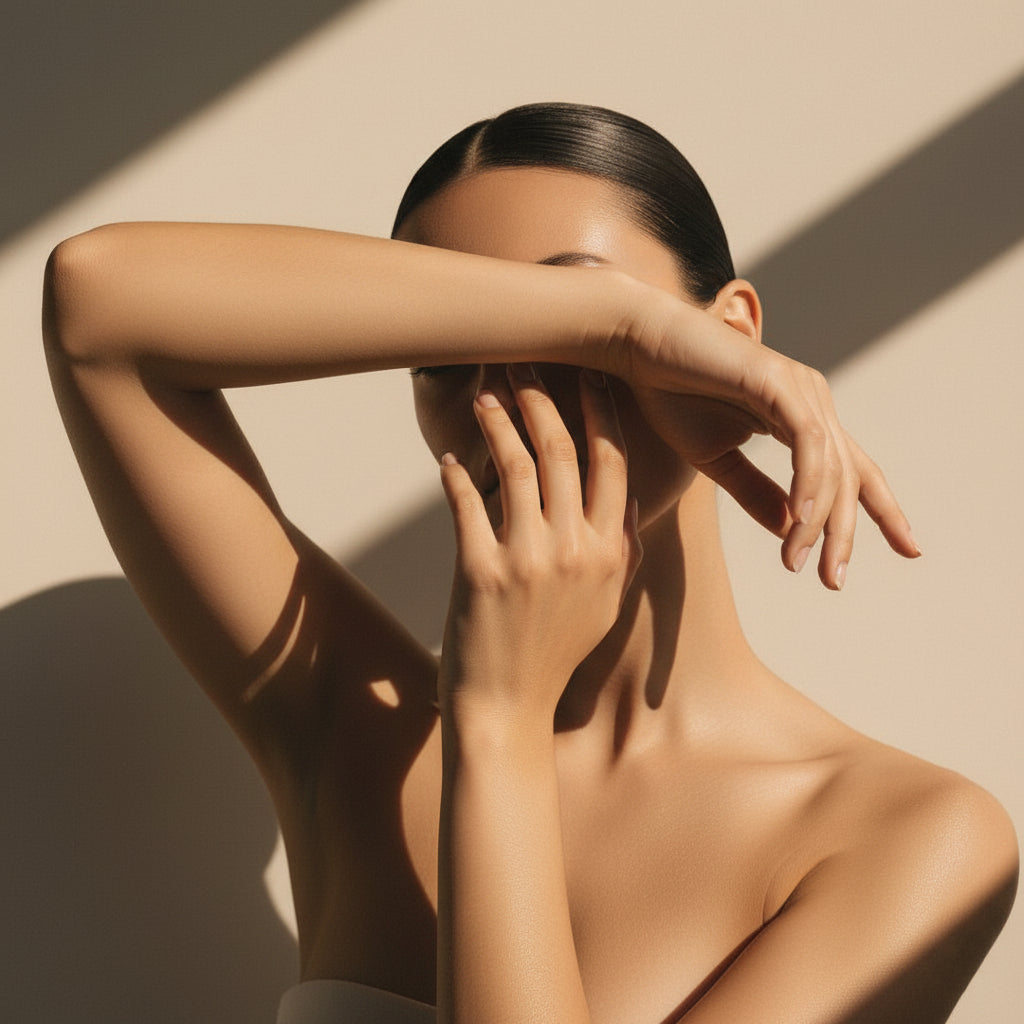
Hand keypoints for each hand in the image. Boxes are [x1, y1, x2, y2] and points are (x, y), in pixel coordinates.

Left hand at [437, 365, 641, 722]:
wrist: (508, 708)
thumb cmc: (555, 652)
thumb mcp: (603, 602)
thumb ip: (617, 549)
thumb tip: (624, 502)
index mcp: (611, 552)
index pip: (612, 464)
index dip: (598, 412)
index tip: (588, 375)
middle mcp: (576, 551)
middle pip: (563, 451)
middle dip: (544, 397)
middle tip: (525, 362)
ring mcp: (528, 560)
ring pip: (516, 466)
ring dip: (498, 421)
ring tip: (484, 392)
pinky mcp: (480, 571)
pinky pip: (467, 503)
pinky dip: (456, 474)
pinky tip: (447, 456)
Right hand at [617, 289, 919, 588]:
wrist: (639, 349)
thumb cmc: (672, 396)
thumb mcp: (716, 461)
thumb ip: (755, 494)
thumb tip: (791, 532)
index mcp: (801, 418)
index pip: (854, 470)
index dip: (883, 510)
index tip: (910, 550)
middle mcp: (811, 400)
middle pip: (849, 476)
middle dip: (846, 533)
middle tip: (833, 581)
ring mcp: (799, 388)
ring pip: (830, 465)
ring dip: (819, 519)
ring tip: (798, 561)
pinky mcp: (778, 381)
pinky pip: (807, 441)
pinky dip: (807, 482)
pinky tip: (800, 519)